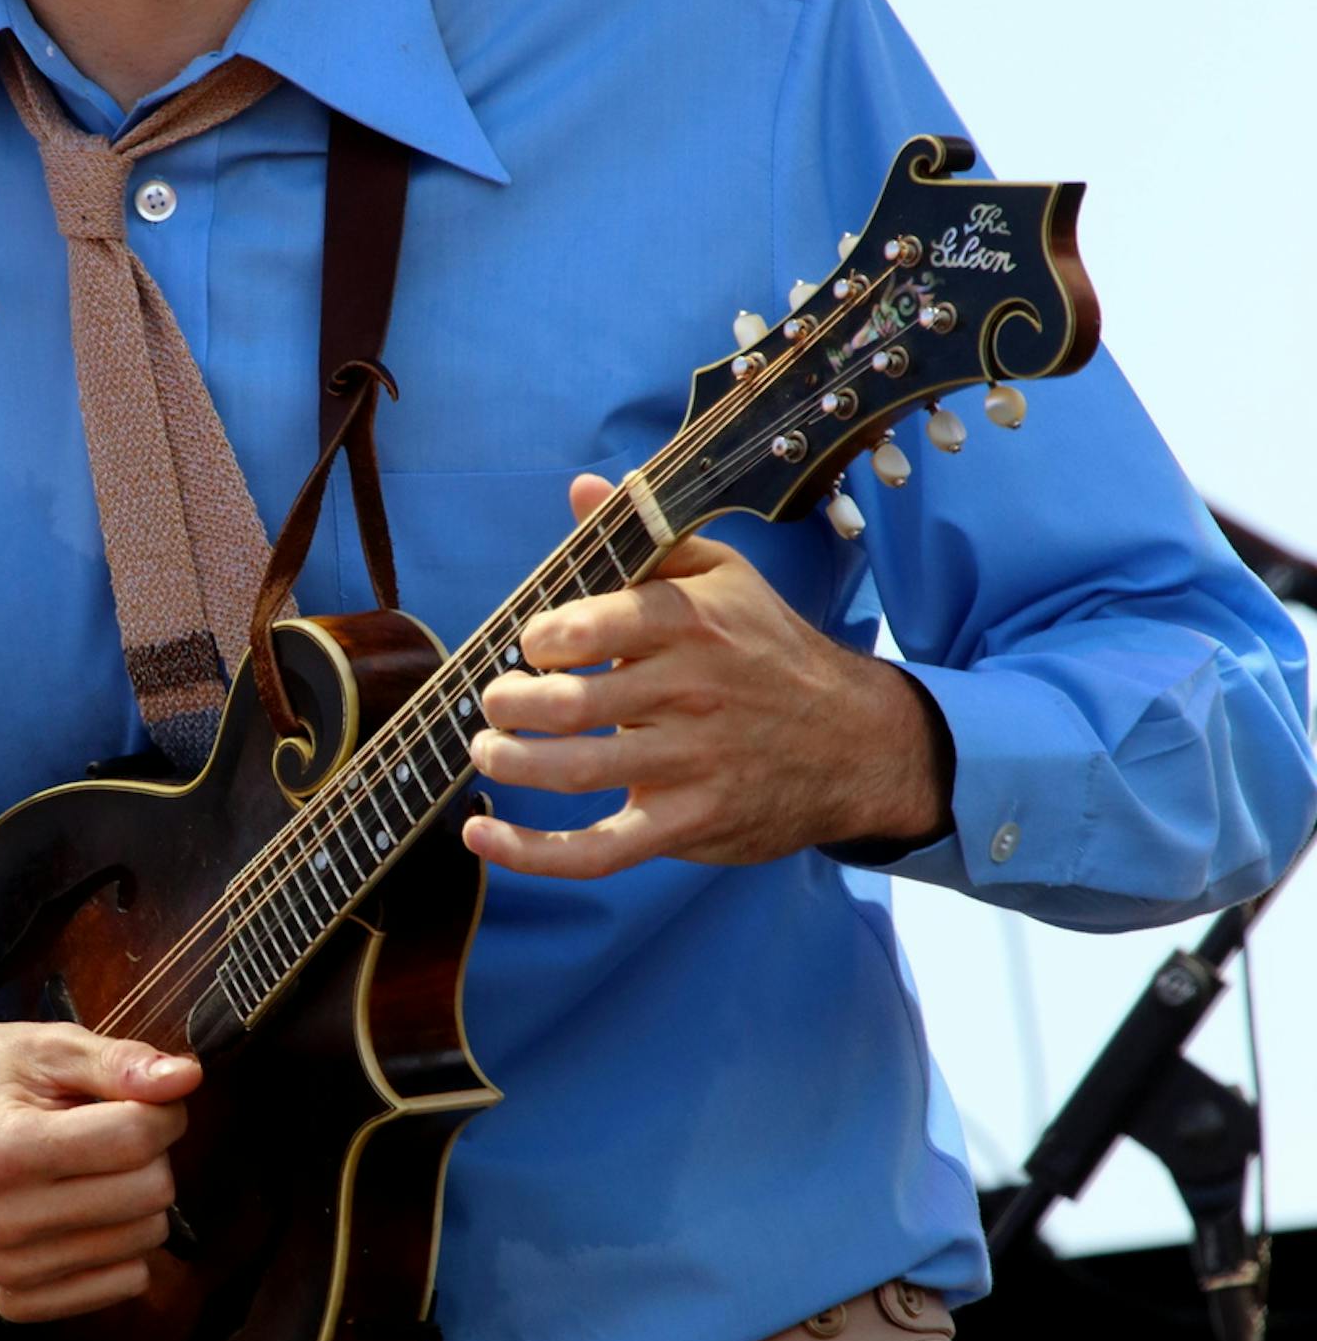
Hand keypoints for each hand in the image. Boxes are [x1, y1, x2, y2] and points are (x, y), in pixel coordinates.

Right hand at [0, 1022, 197, 1322]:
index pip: (136, 1138)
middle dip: (148, 1154)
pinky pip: (127, 1281)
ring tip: (85, 1169)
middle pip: (149, 1192)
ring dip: (133, 1198)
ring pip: (145, 1238)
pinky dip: (119, 1242)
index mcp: (0, 1151)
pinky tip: (81, 1210)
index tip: (137, 1097)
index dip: (160, 1109)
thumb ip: (119, 1063)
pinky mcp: (19, 1302)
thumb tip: (184, 1081)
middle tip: (103, 1131)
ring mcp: (7, 1269)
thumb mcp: (46, 1047)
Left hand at [463, 473, 949, 882]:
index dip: (545, 635)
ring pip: (577, 772)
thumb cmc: (767, 649)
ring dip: (512, 763)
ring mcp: (692, 763)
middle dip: (512, 704)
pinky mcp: (690, 823)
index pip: (600, 622)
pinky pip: (599, 849)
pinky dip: (532, 851)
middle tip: (496, 702)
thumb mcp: (722, 576)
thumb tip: (583, 489)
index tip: (532, 643)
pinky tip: (483, 833)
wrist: (857, 742)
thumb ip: (647, 536)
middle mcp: (692, 693)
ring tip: (488, 750)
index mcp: (692, 624)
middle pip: (574, 704)